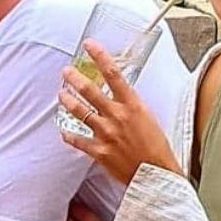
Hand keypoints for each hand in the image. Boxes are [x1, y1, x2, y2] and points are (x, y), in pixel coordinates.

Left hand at [58, 40, 182, 186]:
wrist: (158, 175)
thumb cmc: (157, 148)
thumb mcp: (149, 118)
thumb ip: (131, 106)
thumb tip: (120, 95)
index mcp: (133, 105)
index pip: (114, 74)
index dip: (100, 56)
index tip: (89, 45)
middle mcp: (117, 116)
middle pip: (90, 90)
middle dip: (74, 78)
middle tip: (66, 71)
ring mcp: (106, 133)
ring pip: (79, 111)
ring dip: (67, 101)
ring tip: (61, 95)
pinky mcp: (98, 151)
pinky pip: (76, 140)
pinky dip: (68, 135)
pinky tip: (63, 131)